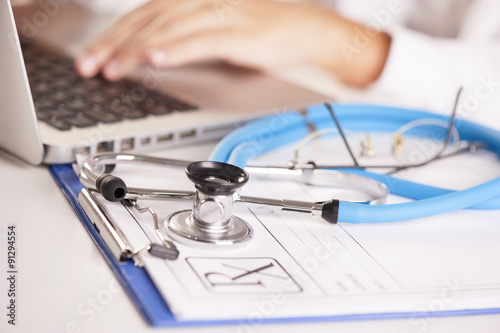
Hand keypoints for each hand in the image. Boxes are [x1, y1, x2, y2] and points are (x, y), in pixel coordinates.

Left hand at [75, 0, 390, 86]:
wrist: (309, 33)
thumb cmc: (264, 34)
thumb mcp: (216, 30)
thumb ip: (185, 37)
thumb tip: (153, 51)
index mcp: (195, 0)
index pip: (144, 15)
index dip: (114, 35)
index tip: (92, 56)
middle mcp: (204, 1)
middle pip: (148, 19)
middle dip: (114, 44)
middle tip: (89, 65)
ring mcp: (222, 15)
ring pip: (169, 30)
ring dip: (137, 49)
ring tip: (112, 68)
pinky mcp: (240, 33)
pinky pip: (203, 40)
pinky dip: (177, 49)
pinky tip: (156, 58)